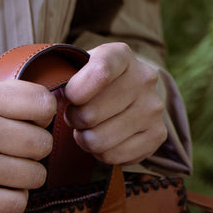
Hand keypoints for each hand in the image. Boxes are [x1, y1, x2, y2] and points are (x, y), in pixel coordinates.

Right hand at [0, 75, 56, 212]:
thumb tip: (42, 102)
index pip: (42, 104)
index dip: (43, 116)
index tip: (30, 124)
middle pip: (42, 144)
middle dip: (36, 151)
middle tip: (18, 154)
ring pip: (34, 176)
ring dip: (27, 178)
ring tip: (8, 174)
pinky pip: (16, 204)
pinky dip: (14, 200)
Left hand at [64, 42, 166, 165]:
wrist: (129, 95)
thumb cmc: (94, 84)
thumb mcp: (79, 69)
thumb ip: (64, 79)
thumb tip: (54, 100)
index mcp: (122, 55)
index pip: (99, 71)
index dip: (75, 92)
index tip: (70, 97)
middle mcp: (144, 79)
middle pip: (90, 115)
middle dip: (75, 121)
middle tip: (79, 118)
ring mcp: (153, 108)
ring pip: (99, 141)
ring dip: (86, 140)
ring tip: (91, 129)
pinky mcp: (157, 135)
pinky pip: (113, 157)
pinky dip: (102, 154)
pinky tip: (106, 140)